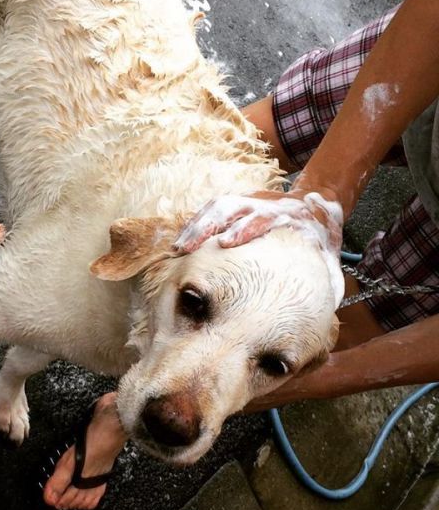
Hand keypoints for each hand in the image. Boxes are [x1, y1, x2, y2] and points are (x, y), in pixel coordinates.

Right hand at [174, 187, 344, 306]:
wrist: (315, 207)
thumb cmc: (318, 243)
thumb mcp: (330, 262)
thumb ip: (327, 280)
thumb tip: (326, 307)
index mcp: (287, 219)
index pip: (262, 219)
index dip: (243, 229)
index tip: (225, 243)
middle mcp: (264, 207)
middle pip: (232, 209)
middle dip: (209, 227)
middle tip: (189, 248)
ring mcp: (248, 202)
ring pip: (218, 208)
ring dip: (196, 227)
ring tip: (179, 249)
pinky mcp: (236, 203)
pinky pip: (210, 209)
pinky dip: (195, 224)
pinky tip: (182, 243)